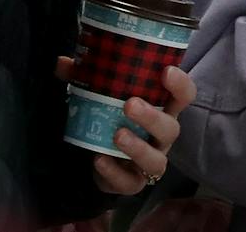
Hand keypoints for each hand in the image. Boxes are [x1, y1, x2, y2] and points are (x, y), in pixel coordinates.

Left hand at [54, 58, 195, 194]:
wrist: (101, 159)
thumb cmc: (112, 118)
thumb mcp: (101, 96)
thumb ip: (84, 78)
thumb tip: (61, 62)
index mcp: (162, 110)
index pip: (184, 96)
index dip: (180, 84)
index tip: (166, 71)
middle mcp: (162, 137)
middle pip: (171, 128)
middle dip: (152, 117)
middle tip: (130, 104)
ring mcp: (150, 161)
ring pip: (156, 160)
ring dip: (138, 148)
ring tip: (117, 134)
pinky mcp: (133, 183)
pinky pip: (129, 183)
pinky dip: (114, 172)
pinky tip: (99, 159)